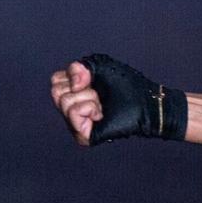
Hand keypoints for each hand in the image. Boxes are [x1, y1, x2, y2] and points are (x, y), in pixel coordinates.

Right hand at [49, 53, 187, 145]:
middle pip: (56, 91)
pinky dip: (89, 108)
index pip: (56, 81)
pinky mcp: (82, 135)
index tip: (92, 80)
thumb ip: (79, 67)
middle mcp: (73, 108)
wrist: (145, 103)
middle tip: (98, 93)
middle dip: (80, 87)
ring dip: (88, 97)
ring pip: (64, 102)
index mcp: (75, 92)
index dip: (74, 75)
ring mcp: (76, 123)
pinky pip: (73, 113)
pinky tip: (100, 114)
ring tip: (102, 104)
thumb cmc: (127, 85)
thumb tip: (73, 86)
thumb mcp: (101, 67)